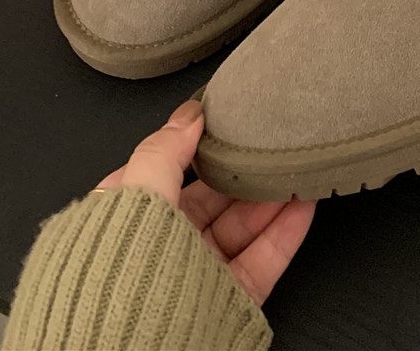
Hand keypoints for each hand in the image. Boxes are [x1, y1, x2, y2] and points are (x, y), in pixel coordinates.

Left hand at [96, 98, 314, 306]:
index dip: (194, 145)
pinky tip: (303, 205)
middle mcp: (158, 250)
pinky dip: (285, 233)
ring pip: (240, 228)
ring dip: (270, 198)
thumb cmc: (116, 286)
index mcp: (124, 222)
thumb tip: (187, 116)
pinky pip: (260, 261)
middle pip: (210, 199)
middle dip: (241, 172)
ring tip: (296, 167)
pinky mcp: (225, 302)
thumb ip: (162, 153)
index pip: (164, 171)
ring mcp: (194, 276)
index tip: (225, 122)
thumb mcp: (136, 199)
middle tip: (269, 144)